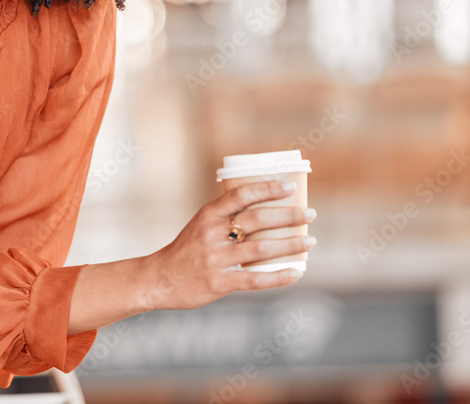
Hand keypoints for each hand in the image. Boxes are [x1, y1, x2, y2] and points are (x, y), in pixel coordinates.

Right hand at [140, 179, 315, 310]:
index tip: (290, 187)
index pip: (241, 195)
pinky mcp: (219, 282)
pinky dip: (279, 276)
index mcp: (208, 215)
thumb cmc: (186, 250)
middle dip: (288, 215)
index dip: (267, 189)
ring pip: (261, 249)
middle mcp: (212, 234)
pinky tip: (296, 272)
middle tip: (309, 214)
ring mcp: (216, 259)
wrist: (159, 278)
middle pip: (257, 220)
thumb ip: (227, 218)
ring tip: (310, 242)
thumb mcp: (200, 225)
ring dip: (291, 245)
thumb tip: (268, 210)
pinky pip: (255, 280)